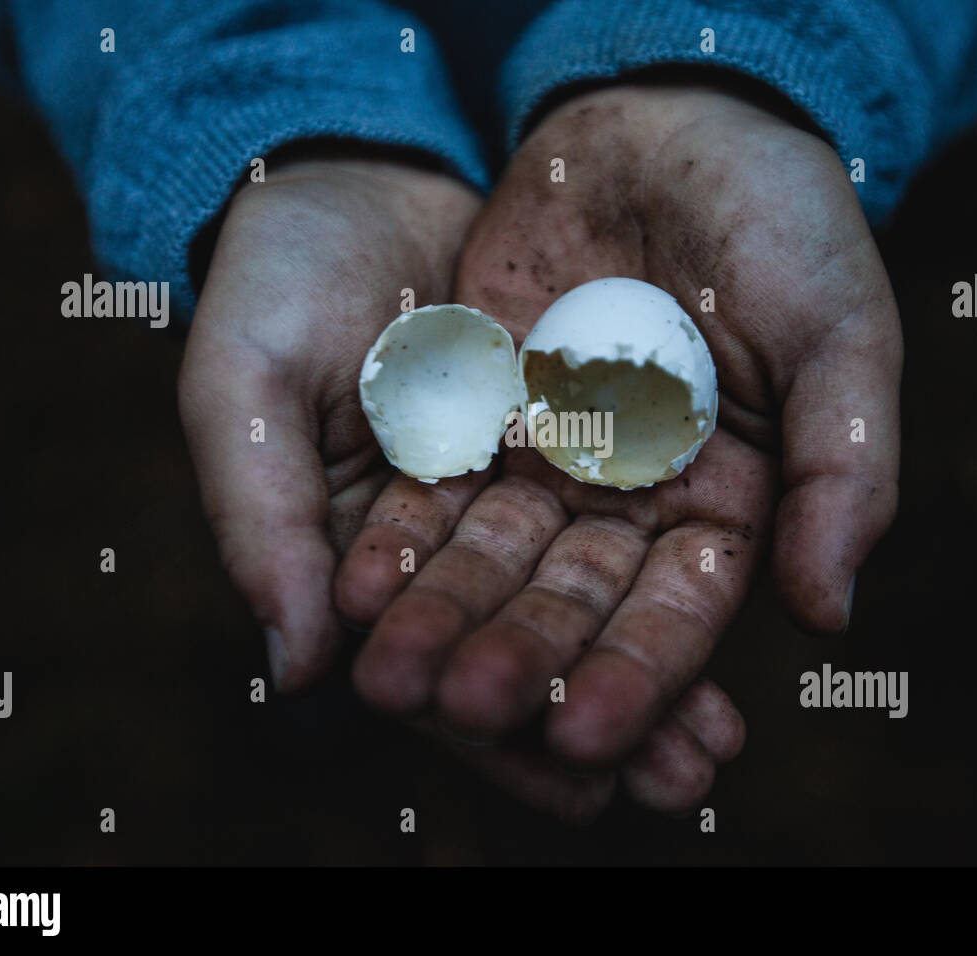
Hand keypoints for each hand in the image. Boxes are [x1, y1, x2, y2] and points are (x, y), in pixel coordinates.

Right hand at [180, 155, 739, 819]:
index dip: (499, 738)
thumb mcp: (242, 396)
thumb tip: (297, 677)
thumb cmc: (272, 285)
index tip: (580, 786)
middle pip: (530, 649)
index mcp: (361, 558)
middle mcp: (451, 543)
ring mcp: (517, 490)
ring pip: (590, 598)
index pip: (433, 670)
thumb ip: (263, 531)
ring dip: (653, 670)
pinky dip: (670, 571)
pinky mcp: (574, 436)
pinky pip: (629, 514)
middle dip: (602, 716)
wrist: (354, 178)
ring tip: (717, 742)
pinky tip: (734, 623)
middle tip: (678, 784)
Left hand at [335, 82, 901, 784]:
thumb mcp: (843, 335)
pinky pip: (438, 485)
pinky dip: (404, 536)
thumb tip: (830, 616)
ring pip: (495, 558)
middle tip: (470, 711)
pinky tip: (360, 588)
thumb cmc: (786, 221)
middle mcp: (635, 504)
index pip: (681, 613)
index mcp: (732, 506)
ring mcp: (553, 462)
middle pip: (574, 599)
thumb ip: (844, 471)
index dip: (640, 675)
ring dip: (448, 619)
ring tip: (394, 677)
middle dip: (525, 658)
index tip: (591, 735)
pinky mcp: (482, 412)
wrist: (675, 117)